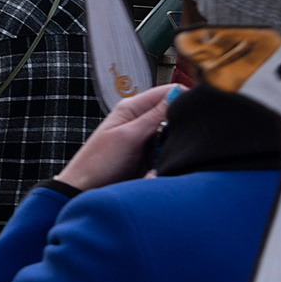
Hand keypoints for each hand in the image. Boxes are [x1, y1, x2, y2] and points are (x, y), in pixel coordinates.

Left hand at [53, 84, 176, 191]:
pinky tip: (164, 162)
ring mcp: (145, 138)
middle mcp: (140, 119)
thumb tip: (179, 93)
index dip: (184, 97)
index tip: (194, 111)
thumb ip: (154, 116)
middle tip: (179, 137)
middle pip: (173, 112)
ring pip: (173, 132)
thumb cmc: (98, 163)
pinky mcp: (149, 155)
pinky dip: (169, 154)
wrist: (85, 190)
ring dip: (174, 141)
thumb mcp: (129, 136)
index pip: (167, 91)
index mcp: (132, 108)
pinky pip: (167, 150)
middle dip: (180, 123)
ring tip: (165, 152)